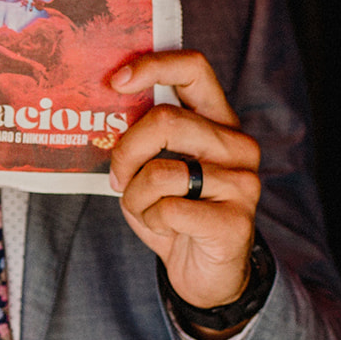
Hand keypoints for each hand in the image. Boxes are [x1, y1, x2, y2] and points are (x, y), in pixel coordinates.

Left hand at [109, 51, 261, 311]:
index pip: (193, 69)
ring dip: (135, 196)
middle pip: (164, 121)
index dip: (152, 66)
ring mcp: (242, 182)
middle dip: (124, 152)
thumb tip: (98, 112)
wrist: (205, 272)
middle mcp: (237, 145)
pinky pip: (168, 209)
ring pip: (160, 171)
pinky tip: (166, 229)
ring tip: (146, 209)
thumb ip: (140, 139)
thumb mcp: (151, 168)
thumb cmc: (172, 212)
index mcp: (216, 122)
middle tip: (118, 177)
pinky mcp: (235, 221)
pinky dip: (151, 221)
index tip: (115, 81)